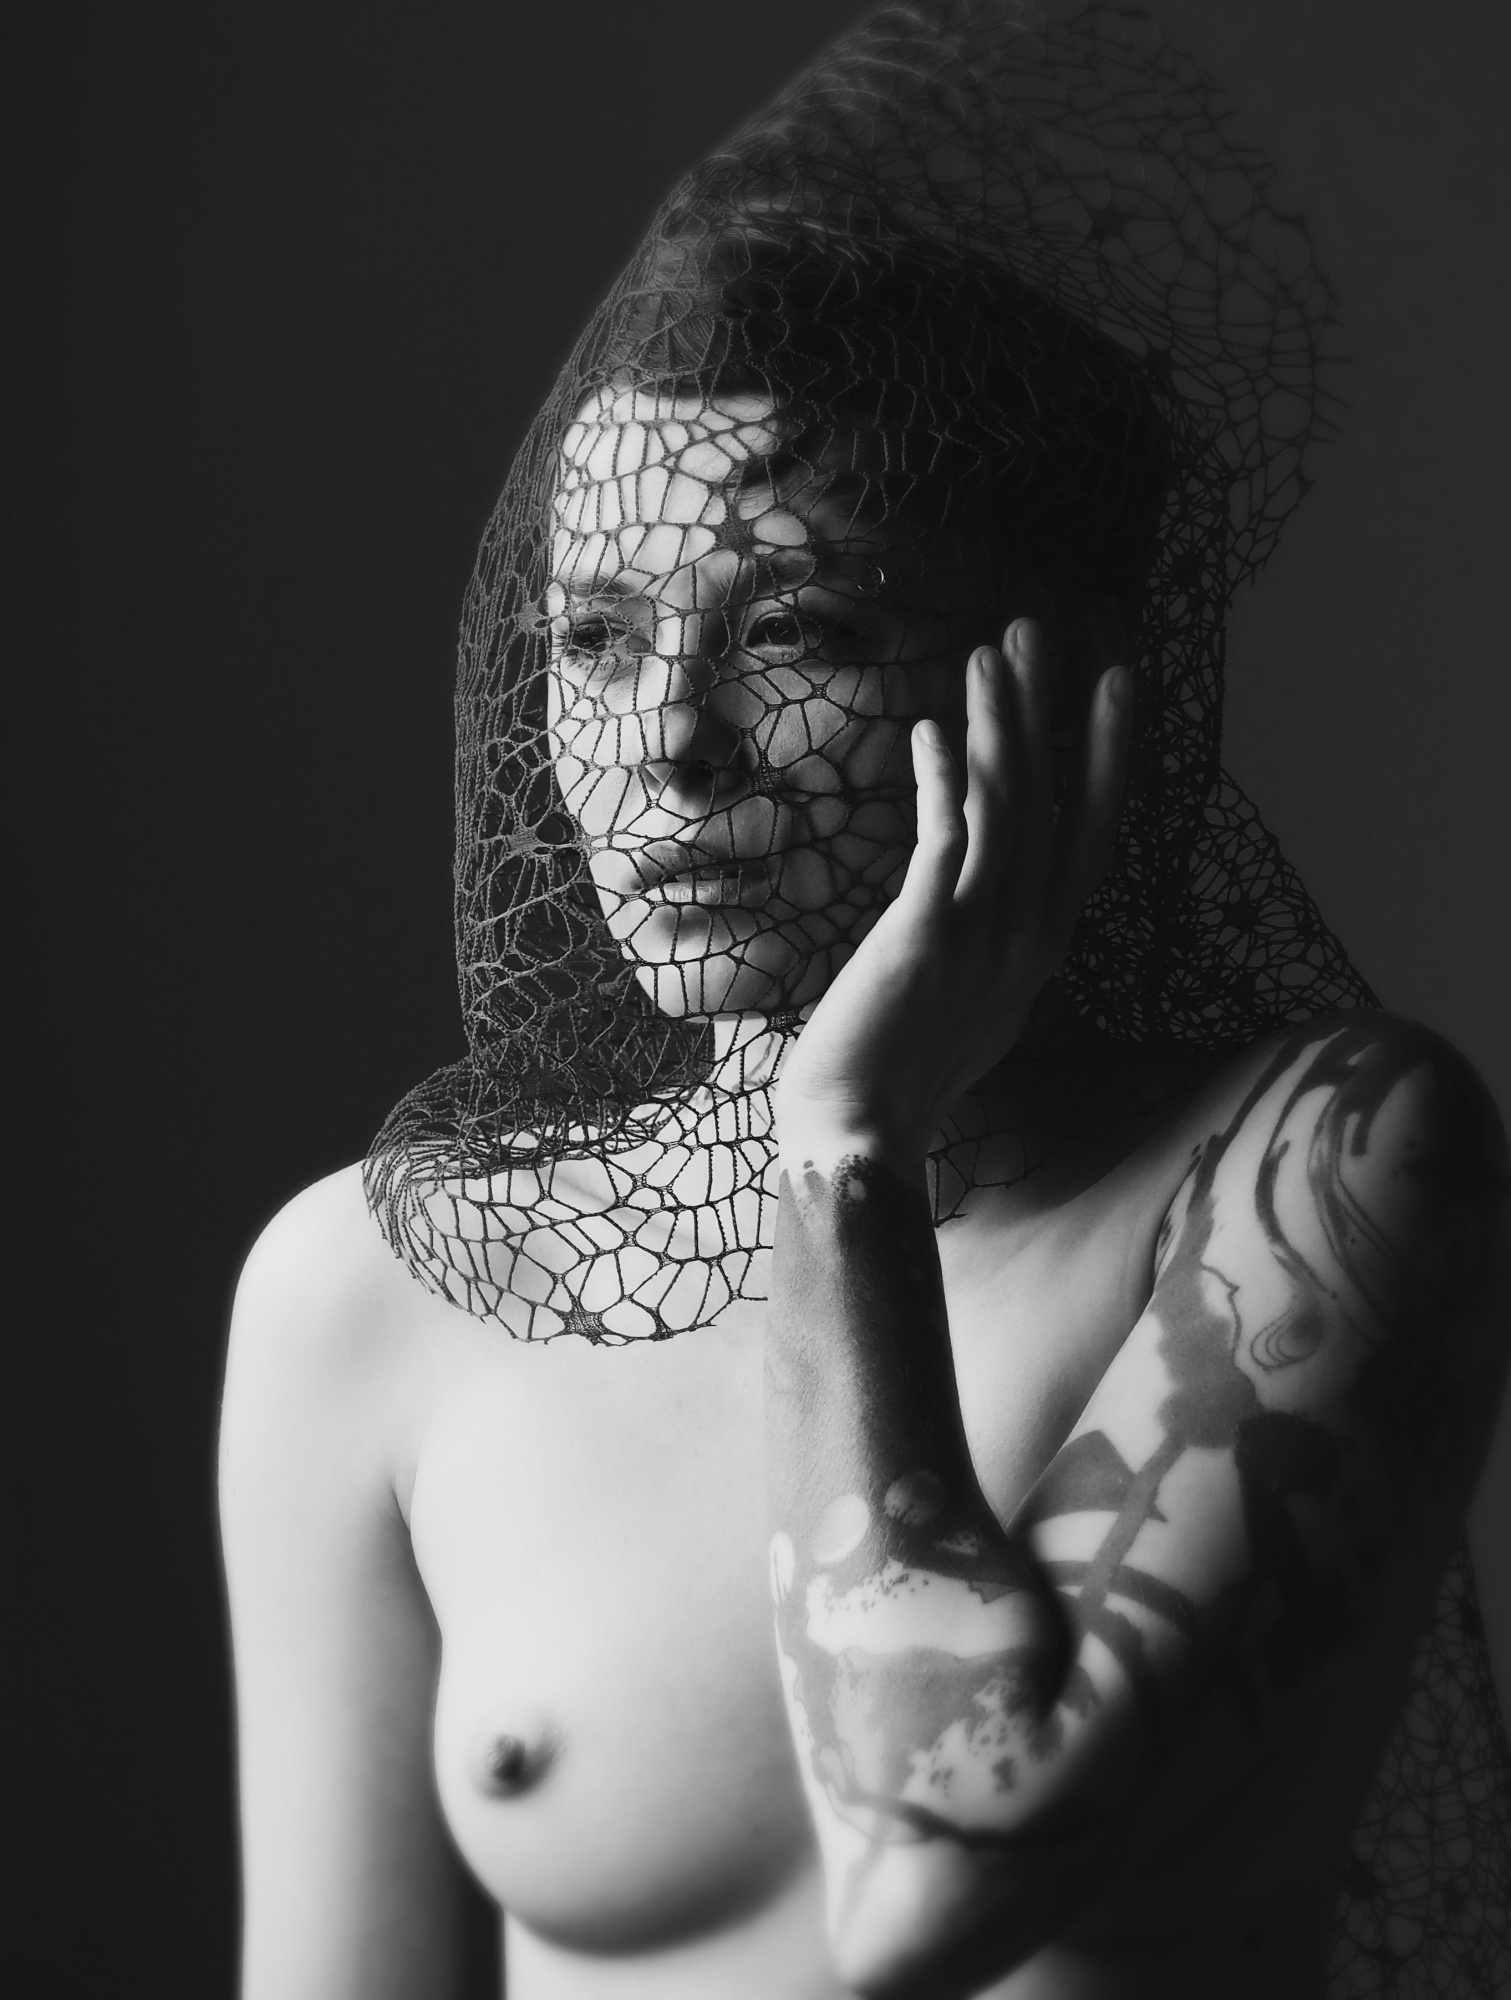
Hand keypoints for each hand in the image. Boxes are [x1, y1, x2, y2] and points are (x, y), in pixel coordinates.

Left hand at [773, 618, 1130, 1162]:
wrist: (860, 1140)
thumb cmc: (902, 1076)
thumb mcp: (971, 1002)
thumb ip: (990, 941)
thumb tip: (982, 894)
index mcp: (1040, 948)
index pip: (1091, 833)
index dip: (1108, 755)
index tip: (1117, 682)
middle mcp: (1026, 936)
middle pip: (1053, 801)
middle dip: (1050, 711)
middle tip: (1042, 631)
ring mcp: (980, 936)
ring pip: (1006, 808)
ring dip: (999, 725)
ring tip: (988, 654)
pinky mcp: (925, 938)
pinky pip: (945, 840)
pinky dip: (941, 780)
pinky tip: (928, 730)